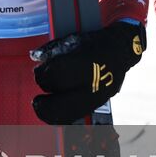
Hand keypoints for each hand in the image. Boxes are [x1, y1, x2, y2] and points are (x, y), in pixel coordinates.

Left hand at [30, 20, 145, 124]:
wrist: (120, 50)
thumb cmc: (94, 43)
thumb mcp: (72, 39)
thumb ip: (51, 49)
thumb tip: (34, 56)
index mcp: (82, 64)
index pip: (54, 76)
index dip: (41, 76)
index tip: (38, 73)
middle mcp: (90, 83)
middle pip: (60, 102)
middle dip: (44, 103)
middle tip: (36, 101)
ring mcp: (96, 97)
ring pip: (69, 115)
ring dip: (51, 114)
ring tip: (41, 108)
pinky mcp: (98, 104)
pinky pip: (77, 116)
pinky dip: (62, 117)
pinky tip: (54, 113)